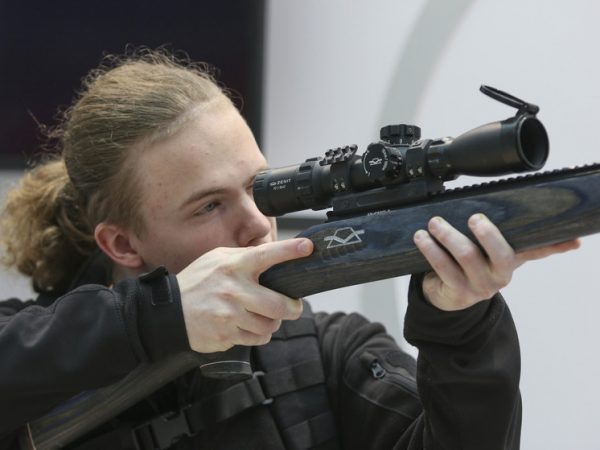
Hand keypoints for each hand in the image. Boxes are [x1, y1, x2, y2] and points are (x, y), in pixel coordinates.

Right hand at [176, 238, 312, 352]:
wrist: (168, 312)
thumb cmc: (197, 282)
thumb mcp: (217, 259)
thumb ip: (244, 258)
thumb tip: (274, 258)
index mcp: (234, 266)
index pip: (266, 255)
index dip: (289, 251)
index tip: (308, 247)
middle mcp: (233, 289)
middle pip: (280, 305)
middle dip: (293, 308)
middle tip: (294, 307)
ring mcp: (229, 314)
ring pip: (270, 325)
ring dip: (271, 323)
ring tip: (260, 316)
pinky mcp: (226, 335)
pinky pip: (256, 339)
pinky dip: (257, 335)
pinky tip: (246, 326)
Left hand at [413, 213, 579, 310]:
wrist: (448, 295)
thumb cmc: (473, 265)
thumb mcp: (494, 252)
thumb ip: (515, 239)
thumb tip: (553, 229)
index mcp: (511, 261)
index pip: (537, 251)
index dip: (556, 246)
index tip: (572, 241)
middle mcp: (499, 276)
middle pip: (500, 254)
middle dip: (488, 235)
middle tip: (475, 218)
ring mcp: (478, 286)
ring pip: (466, 258)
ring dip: (449, 237)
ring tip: (434, 223)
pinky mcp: (456, 291)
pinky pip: (443, 268)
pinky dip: (431, 250)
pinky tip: (421, 238)